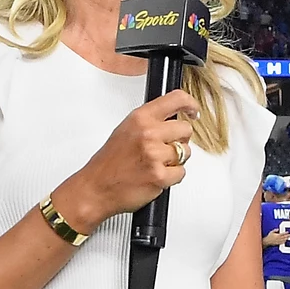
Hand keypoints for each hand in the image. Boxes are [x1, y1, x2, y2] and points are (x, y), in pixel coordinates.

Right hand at [54, 89, 197, 224]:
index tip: (192, 111)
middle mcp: (148, 133)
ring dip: (176, 160)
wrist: (96, 188)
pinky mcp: (159, 176)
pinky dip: (172, 177)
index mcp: (140, 118)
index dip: (190, 104)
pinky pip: (181, 173)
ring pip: (186, 152)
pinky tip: (156, 175)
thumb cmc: (109, 163)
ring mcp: (155, 155)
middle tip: (165, 148)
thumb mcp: (125, 130)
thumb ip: (150, 121)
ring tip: (157, 164)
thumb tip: (172, 118)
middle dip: (180, 140)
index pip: (176, 100)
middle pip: (186, 129)